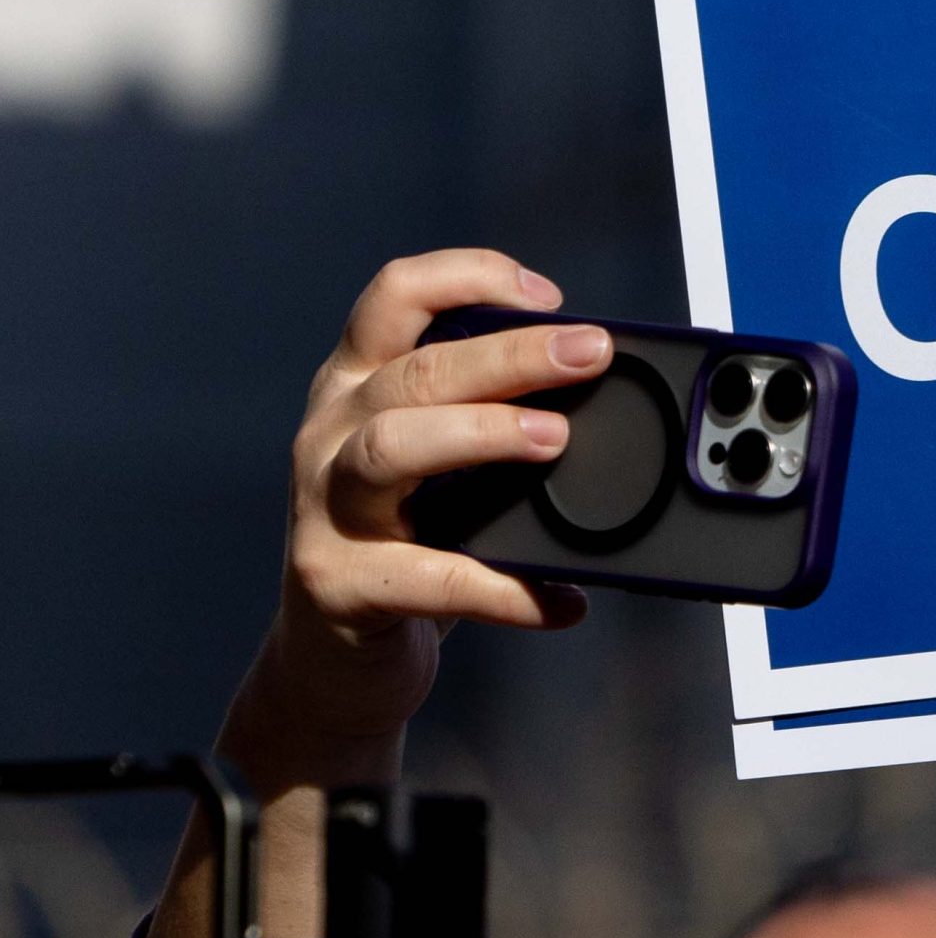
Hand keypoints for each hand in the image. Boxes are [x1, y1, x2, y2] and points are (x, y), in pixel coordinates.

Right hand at [229, 249, 606, 782]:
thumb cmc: (407, 544)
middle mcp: (331, 434)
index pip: (395, 298)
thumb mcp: (442, 465)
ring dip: (481, 434)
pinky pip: (427, 578)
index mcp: (359, 387)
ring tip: (556, 440)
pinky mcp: (337, 583)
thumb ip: (493, 420)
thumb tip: (609, 397)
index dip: (467, 277)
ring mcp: (324, 508)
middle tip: (590, 353)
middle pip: (413, 372)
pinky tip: (559, 600)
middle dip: (509, 354)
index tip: (547, 294)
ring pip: (391, 447)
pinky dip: (504, 590)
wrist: (335, 660)